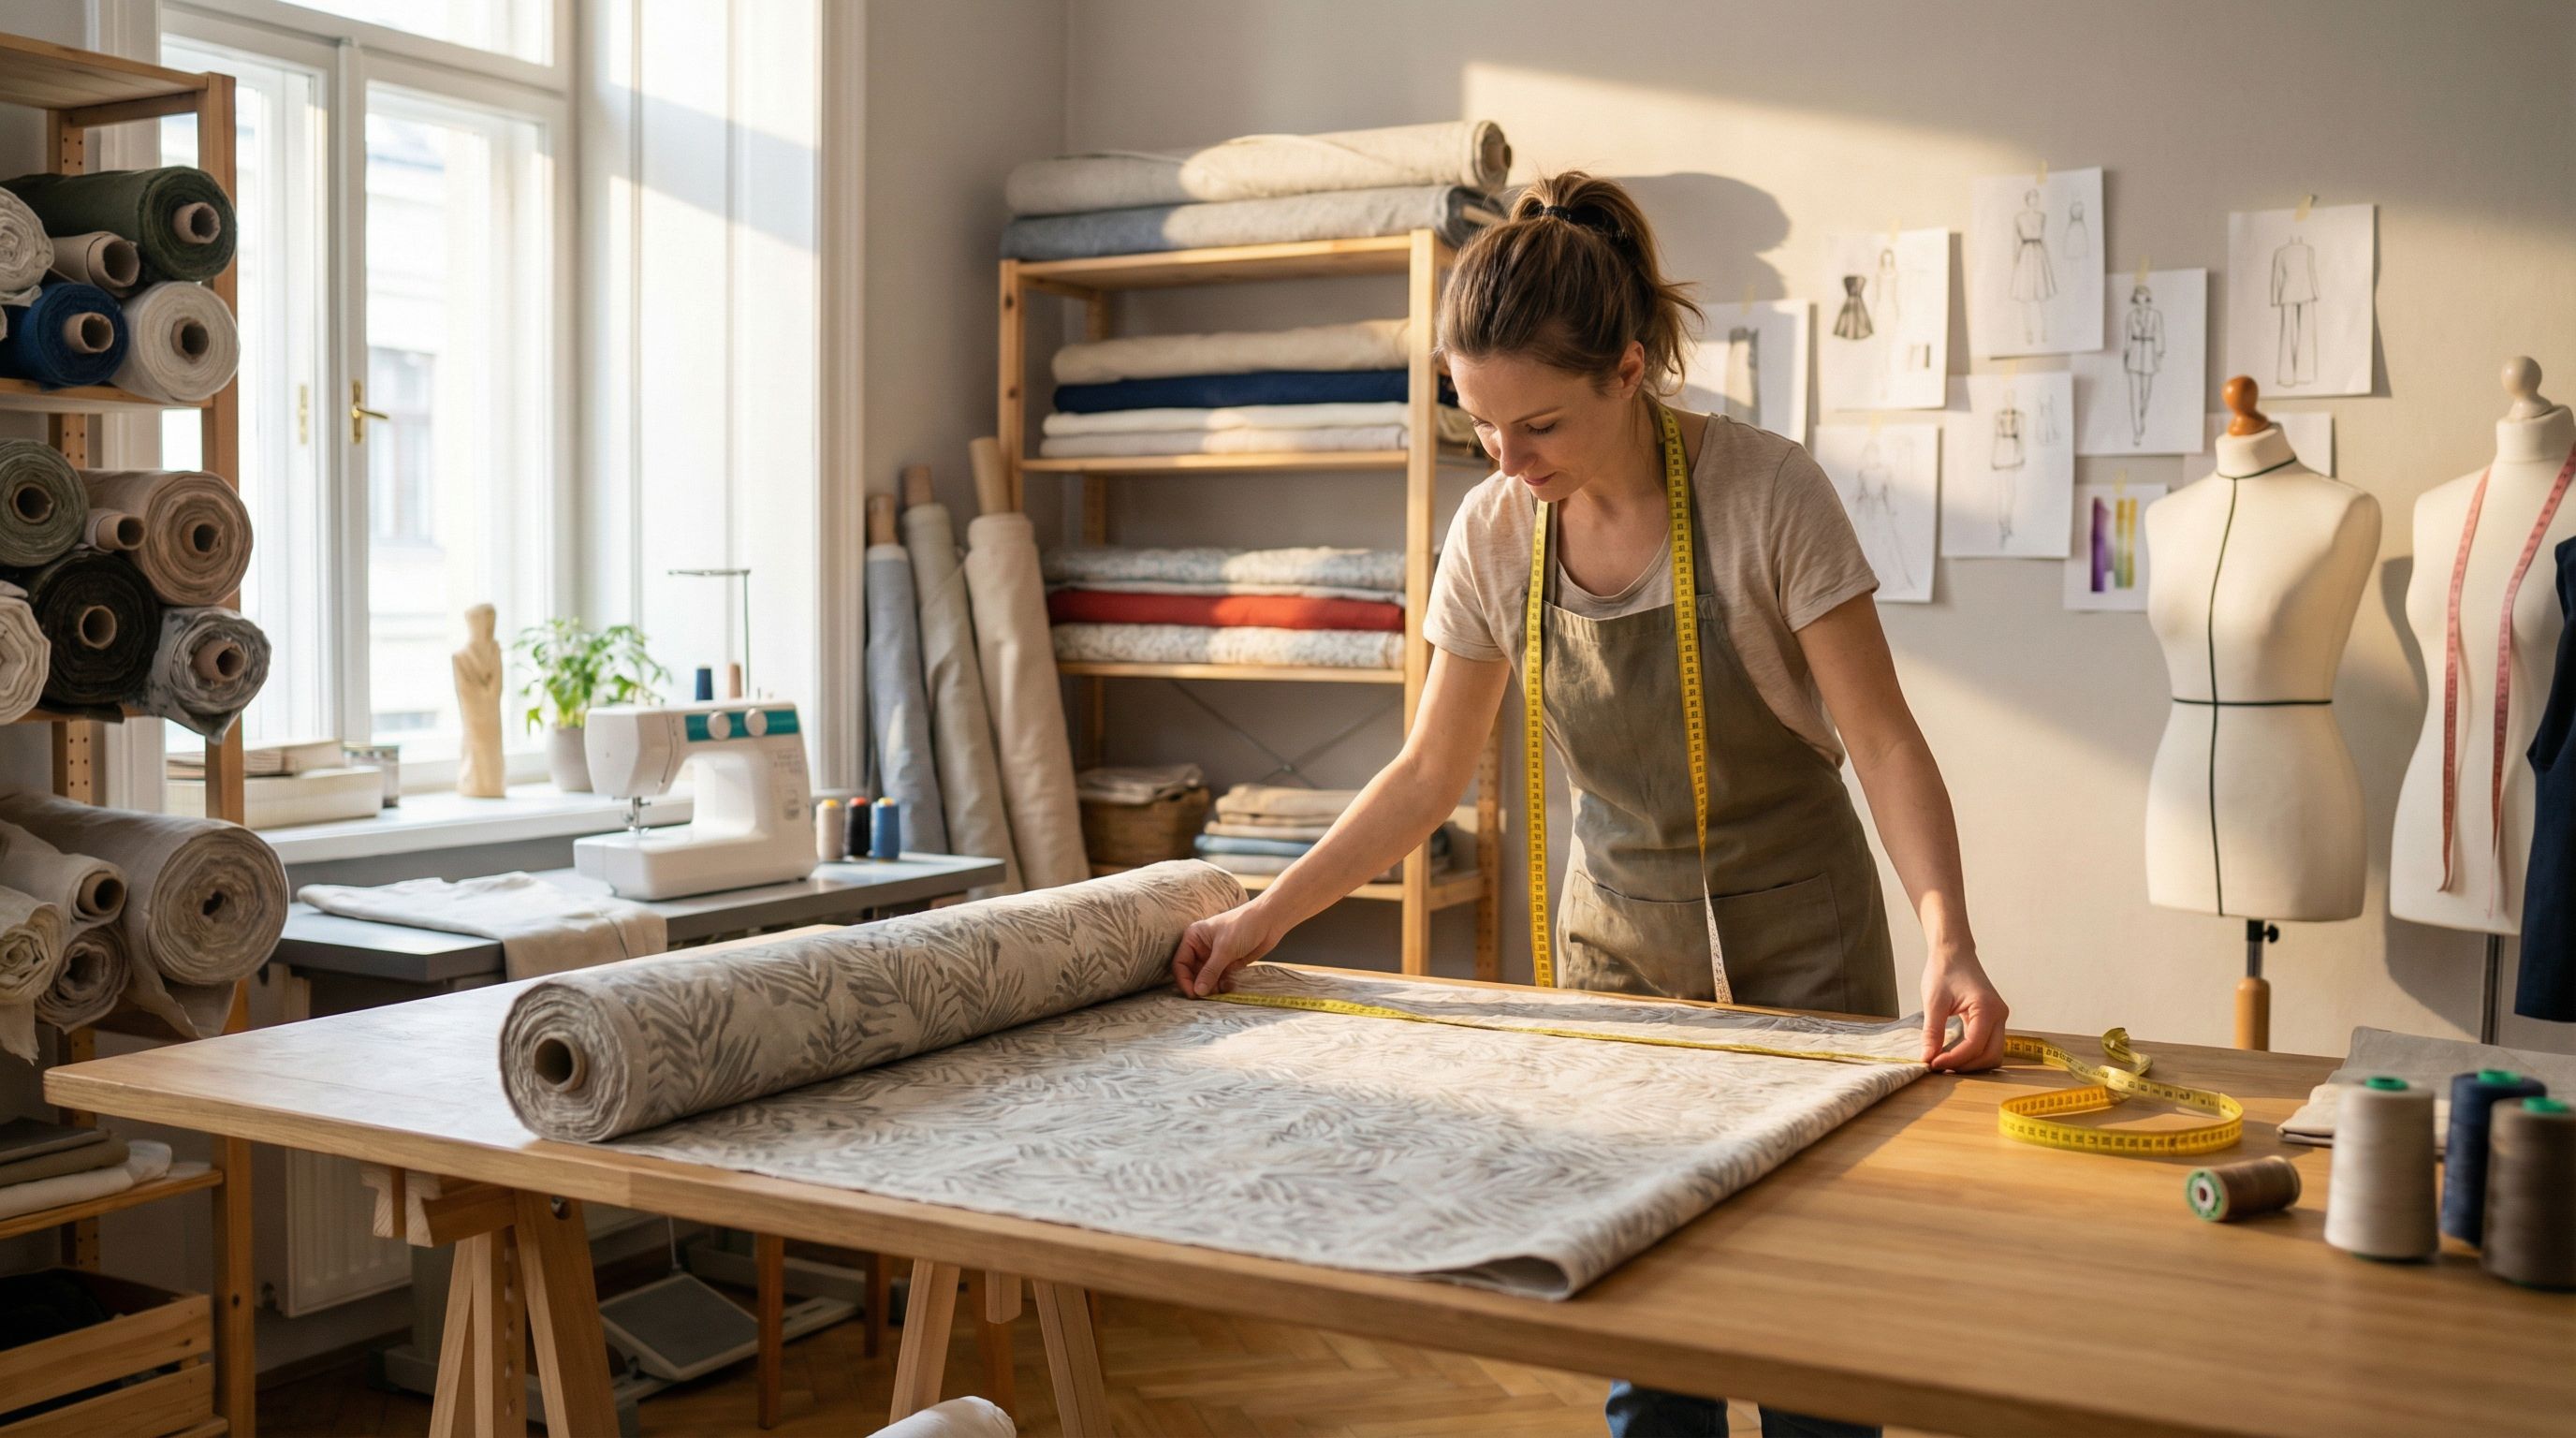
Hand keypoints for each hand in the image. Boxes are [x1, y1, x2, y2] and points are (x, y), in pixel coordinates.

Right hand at [1171, 903, 1282, 996]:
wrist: (1270, 920)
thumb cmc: (1244, 926)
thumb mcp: (1225, 949)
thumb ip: (1210, 971)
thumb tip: (1197, 991)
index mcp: (1193, 938)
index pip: (1180, 964)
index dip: (1184, 980)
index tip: (1193, 994)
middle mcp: (1200, 948)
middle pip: (1192, 974)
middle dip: (1200, 985)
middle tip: (1209, 997)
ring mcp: (1214, 956)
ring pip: (1206, 979)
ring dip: (1212, 987)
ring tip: (1222, 991)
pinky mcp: (1227, 963)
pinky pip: (1219, 979)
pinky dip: (1222, 985)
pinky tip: (1230, 986)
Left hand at [1920, 951, 2008, 1070]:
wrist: (1953, 953)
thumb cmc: (1944, 970)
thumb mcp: (1933, 1002)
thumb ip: (1932, 1032)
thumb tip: (1927, 1058)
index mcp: (1987, 1008)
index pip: (1974, 1045)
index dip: (1954, 1059)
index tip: (1932, 1063)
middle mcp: (1999, 1015)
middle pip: (1990, 1055)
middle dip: (1966, 1066)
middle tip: (1939, 1067)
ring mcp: (1999, 1018)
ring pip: (1992, 1054)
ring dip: (1971, 1063)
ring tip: (1945, 1062)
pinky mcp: (1993, 1020)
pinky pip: (1988, 1045)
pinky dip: (1973, 1055)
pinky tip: (1953, 1055)